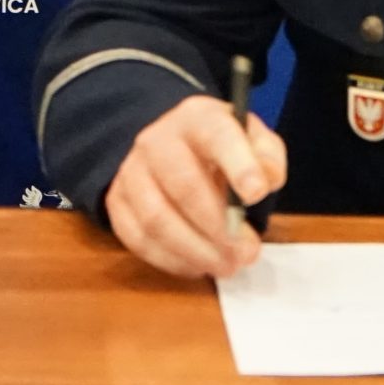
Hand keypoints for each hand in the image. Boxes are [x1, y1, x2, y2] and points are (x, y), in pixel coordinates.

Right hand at [104, 95, 288, 279]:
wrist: (172, 148)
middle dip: (218, 226)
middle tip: (246, 253)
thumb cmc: (221, 150)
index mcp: (197, 118)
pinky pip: (138, 238)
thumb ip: (267, 157)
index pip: (216, 135)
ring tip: (226, 266)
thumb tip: (264, 181)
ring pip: (156, 218)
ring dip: (195, 251)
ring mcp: (131, 171)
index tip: (256, 194)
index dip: (238, 164)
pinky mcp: (117, 202)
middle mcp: (157, 140)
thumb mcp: (252, 141)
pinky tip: (198, 265)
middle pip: (183, 185)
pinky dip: (171, 260)